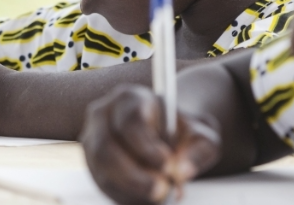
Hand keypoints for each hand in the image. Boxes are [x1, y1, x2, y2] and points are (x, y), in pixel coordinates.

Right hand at [80, 85, 220, 204]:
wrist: (170, 136)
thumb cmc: (184, 134)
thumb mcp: (202, 137)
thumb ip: (198, 151)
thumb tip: (182, 172)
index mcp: (130, 98)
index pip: (130, 121)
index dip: (145, 146)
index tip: (167, 164)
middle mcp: (103, 115)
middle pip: (106, 147)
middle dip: (133, 175)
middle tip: (161, 190)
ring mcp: (92, 139)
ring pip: (102, 169)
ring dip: (130, 188)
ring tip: (159, 195)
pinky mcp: (92, 163)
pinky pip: (103, 184)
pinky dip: (125, 195)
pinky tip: (146, 197)